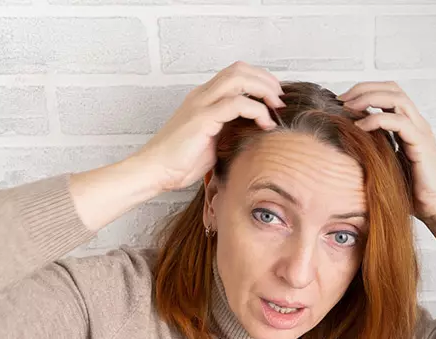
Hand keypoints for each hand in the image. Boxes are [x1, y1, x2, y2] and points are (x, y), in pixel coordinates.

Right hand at [132, 61, 285, 192]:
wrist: (155, 172)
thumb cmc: (180, 162)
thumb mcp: (212, 141)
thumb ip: (230, 130)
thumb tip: (255, 133)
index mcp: (204, 98)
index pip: (236, 73)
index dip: (260, 79)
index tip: (275, 98)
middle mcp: (202, 95)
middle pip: (240, 69)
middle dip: (266, 80)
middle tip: (280, 100)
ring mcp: (201, 104)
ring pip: (239, 78)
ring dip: (264, 90)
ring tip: (276, 108)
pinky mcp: (202, 118)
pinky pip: (237, 104)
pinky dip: (256, 111)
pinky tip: (265, 125)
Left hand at [337, 81, 435, 225]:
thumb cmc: (411, 192)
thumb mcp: (385, 165)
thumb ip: (373, 150)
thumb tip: (344, 145)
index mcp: (409, 126)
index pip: (389, 93)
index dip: (365, 90)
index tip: (341, 101)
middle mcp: (416, 124)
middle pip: (392, 88)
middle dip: (363, 88)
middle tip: (340, 99)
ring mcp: (421, 132)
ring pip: (397, 98)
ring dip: (369, 98)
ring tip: (348, 107)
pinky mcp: (421, 144)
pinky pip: (398, 122)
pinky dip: (376, 120)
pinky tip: (359, 128)